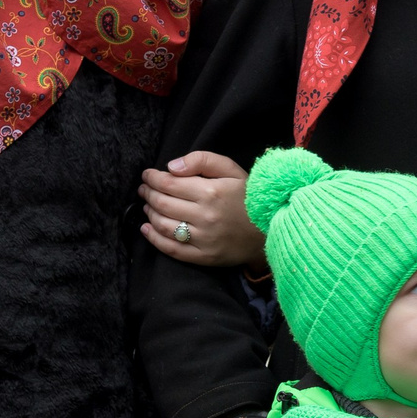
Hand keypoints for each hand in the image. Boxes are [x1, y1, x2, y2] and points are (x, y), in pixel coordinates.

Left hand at [141, 150, 266, 266]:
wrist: (271, 230)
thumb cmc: (250, 197)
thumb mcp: (232, 170)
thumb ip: (202, 160)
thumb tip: (171, 167)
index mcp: (211, 192)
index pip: (169, 184)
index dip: (153, 178)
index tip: (147, 175)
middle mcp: (205, 216)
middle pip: (163, 204)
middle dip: (148, 194)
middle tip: (144, 189)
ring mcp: (204, 239)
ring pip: (163, 225)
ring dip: (150, 213)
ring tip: (147, 206)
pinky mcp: (204, 257)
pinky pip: (172, 249)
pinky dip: (154, 239)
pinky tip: (146, 229)